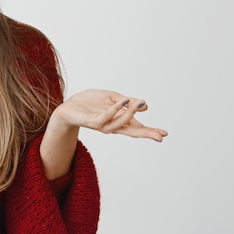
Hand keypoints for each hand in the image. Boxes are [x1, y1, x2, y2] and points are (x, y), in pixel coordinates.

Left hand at [49, 89, 167, 140]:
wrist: (68, 106)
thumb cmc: (89, 102)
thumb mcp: (110, 98)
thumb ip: (127, 102)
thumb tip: (145, 105)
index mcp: (118, 121)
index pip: (137, 127)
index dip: (150, 131)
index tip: (165, 133)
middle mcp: (112, 126)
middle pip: (131, 132)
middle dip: (146, 133)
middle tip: (160, 136)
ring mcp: (102, 125)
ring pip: (119, 124)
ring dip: (130, 114)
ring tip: (139, 103)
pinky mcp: (92, 121)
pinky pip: (105, 117)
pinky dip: (114, 110)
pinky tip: (123, 102)